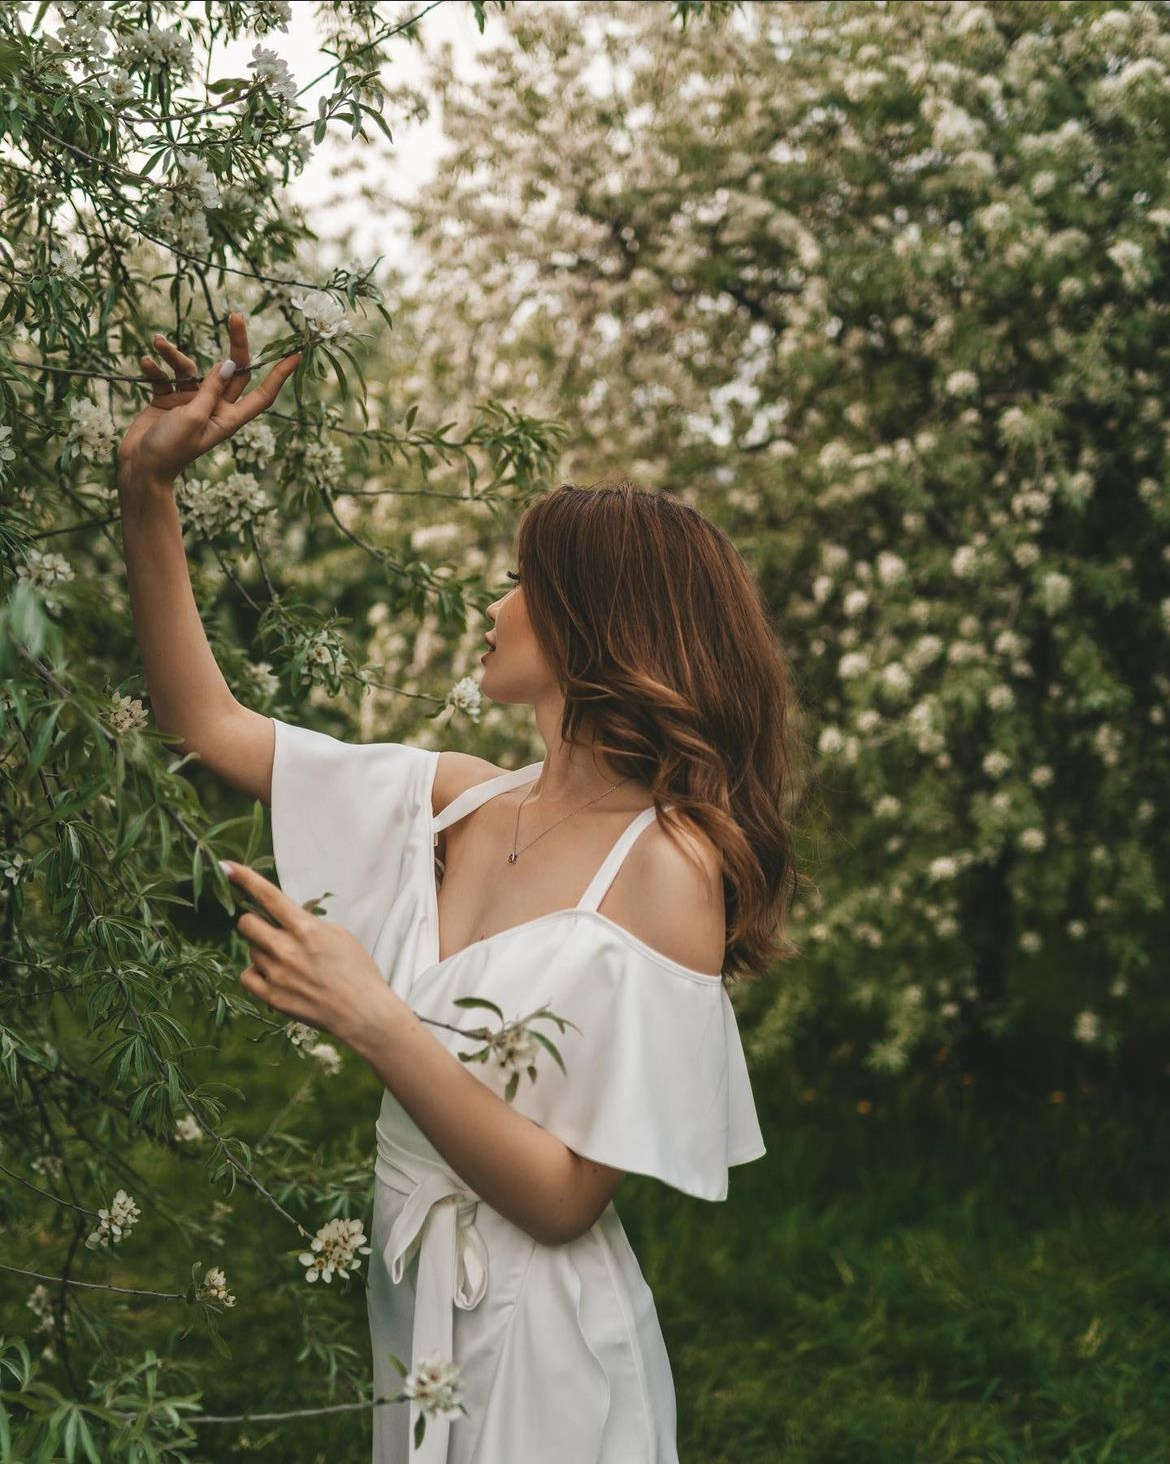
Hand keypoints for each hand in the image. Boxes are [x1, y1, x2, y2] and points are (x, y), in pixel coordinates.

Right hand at [117, 312, 300, 486]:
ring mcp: (192, 403)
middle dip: (235, 344)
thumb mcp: (193, 417)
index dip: (279, 376)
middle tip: (235, 317)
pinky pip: (166, 377)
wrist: (139, 467)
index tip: (295, 354)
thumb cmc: (170, 449)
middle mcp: (214, 407)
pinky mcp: (168, 400)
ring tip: (159, 343)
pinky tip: (146, 362)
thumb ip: (211, 389)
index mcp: (229, 418)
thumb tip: (230, 363)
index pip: (262, 394)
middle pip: (232, 371)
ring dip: (174, 355)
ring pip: (191, 369)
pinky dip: (156, 368)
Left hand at [221, 859, 397, 1045]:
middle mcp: (286, 949)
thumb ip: (307, 924)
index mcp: (305, 929)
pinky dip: (257, 973)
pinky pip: (247, 976)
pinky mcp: (271, 997)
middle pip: (246, 924)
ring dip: (263, 951)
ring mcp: (276, 974)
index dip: (245, 879)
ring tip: (289, 964)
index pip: (269, 896)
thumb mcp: (338, 935)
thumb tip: (285, 919)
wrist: (362, 1012)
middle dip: (255, 923)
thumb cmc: (357, 970)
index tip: (227, 867)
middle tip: (271, 932)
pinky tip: (275, 977)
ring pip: (251, 950)